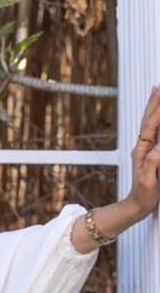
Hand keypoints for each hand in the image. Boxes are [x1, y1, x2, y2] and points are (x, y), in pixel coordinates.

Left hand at [128, 84, 159, 218]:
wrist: (136, 206)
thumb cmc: (142, 195)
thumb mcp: (147, 181)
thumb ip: (152, 163)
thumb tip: (158, 148)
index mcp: (142, 151)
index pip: (151, 127)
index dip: (158, 112)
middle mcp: (142, 147)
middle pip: (148, 119)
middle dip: (154, 102)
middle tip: (159, 87)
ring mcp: (145, 149)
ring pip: (150, 123)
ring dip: (153, 107)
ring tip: (156, 92)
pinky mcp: (150, 153)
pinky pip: (154, 131)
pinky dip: (156, 119)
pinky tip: (158, 115)